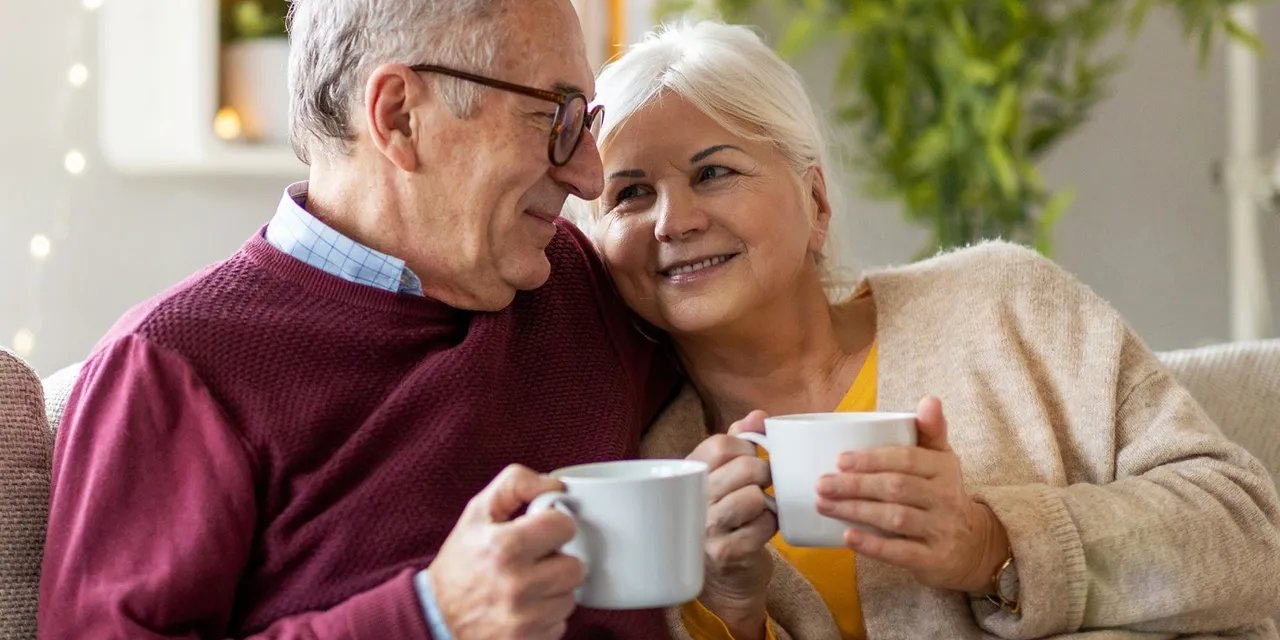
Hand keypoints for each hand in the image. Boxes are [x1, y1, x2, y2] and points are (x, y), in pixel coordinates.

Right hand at [428, 464, 584, 639]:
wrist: (435, 616)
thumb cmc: (461, 561)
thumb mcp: (478, 512)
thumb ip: (515, 485)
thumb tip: (556, 485)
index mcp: (505, 547)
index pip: (565, 527)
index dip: (555, 525)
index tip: (543, 531)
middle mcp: (517, 585)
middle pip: (576, 567)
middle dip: (559, 561)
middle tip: (538, 562)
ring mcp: (523, 619)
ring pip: (570, 598)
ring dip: (554, 591)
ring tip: (529, 585)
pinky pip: (559, 625)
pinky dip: (546, 617)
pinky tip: (525, 608)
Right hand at [685, 410, 775, 639]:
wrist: (723, 578)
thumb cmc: (726, 517)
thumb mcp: (724, 476)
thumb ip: (739, 441)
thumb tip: (757, 415)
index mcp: (689, 474)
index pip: (721, 443)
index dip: (747, 446)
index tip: (751, 457)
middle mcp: (692, 500)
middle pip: (743, 467)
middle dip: (764, 473)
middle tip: (763, 484)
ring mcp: (706, 528)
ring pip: (753, 497)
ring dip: (766, 502)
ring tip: (759, 508)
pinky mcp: (726, 552)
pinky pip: (763, 526)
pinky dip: (770, 525)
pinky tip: (760, 529)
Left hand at [815, 397, 1008, 592]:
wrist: (975, 546)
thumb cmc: (943, 495)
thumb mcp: (942, 461)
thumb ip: (931, 431)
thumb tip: (930, 399)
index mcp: (943, 468)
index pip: (907, 459)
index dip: (872, 459)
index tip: (840, 460)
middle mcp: (946, 498)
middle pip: (896, 488)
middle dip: (855, 485)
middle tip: (821, 484)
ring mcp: (941, 530)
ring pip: (895, 518)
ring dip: (856, 511)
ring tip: (824, 505)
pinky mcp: (934, 559)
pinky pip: (901, 552)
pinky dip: (873, 545)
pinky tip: (848, 537)